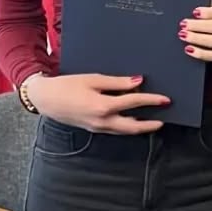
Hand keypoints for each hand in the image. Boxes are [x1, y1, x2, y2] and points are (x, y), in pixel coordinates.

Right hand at [26, 73, 168, 133]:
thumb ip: (117, 82)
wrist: (46, 99)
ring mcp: (98, 128)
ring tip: (153, 121)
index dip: (151, 100)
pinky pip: (115, 130)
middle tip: (164, 118)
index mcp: (103, 106)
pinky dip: (127, 127)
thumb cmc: (67, 85)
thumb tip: (138, 82)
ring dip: (140, 127)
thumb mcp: (93, 79)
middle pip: (133, 126)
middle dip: (150, 124)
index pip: (133, 102)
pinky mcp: (94, 129)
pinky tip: (133, 121)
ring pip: (124, 131)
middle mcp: (102, 121)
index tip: (165, 99)